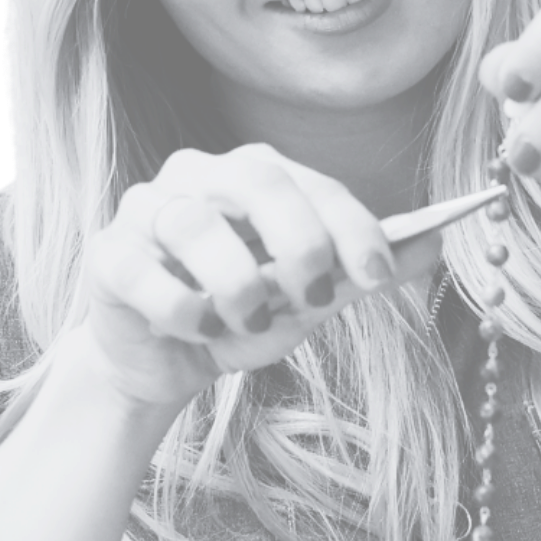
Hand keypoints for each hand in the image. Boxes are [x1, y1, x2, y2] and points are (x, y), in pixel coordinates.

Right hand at [81, 144, 442, 412]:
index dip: (351, 225)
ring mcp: (146, 211)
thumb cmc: (238, 319)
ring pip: (193, 223)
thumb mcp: (306, 303)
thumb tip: (434, 243)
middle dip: (300, 241)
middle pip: (255, 178)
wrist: (162, 363)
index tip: (380, 274)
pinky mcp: (107, 256)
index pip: (309, 182)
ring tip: (251, 323)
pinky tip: (199, 330)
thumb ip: (358, 274)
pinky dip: (181, 308)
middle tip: (316, 298)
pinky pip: (143, 271)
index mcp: (253, 177)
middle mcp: (197, 177)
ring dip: (238, 284)